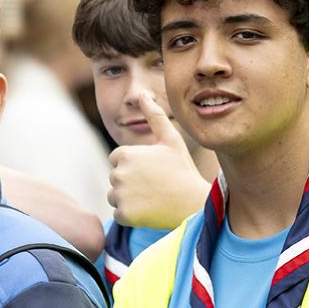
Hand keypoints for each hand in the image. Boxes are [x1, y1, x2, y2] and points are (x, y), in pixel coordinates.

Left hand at [107, 93, 210, 229]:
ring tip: (152, 196)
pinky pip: (119, 214)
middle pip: (116, 178)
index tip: (152, 169)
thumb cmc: (182, 168)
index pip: (117, 159)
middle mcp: (118, 174)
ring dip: (129, 198)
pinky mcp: (123, 215)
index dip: (135, 165)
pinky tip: (149, 210)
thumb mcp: (170, 139)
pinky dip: (131, 215)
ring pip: (115, 197)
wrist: (193, 202)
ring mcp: (120, 195)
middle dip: (131, 181)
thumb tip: (143, 93)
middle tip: (154, 184)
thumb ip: (154, 115)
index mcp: (125, 154)